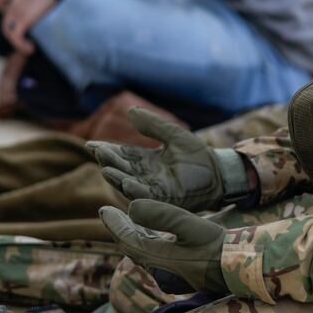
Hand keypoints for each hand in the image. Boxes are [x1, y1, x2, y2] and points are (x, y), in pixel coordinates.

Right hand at [87, 107, 249, 210]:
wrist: (220, 173)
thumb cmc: (198, 156)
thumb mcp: (173, 135)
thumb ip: (153, 125)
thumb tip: (130, 111)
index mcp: (146, 161)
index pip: (121, 155)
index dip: (107, 150)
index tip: (91, 144)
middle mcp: (146, 176)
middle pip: (122, 169)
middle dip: (109, 162)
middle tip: (98, 153)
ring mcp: (154, 190)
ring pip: (130, 185)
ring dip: (118, 178)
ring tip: (107, 170)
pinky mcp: (166, 200)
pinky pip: (147, 197)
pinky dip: (136, 191)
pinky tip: (127, 184)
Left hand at [99, 199, 228, 294]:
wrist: (242, 267)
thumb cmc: (219, 246)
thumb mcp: (191, 225)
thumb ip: (161, 215)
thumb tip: (131, 206)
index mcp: (158, 259)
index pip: (127, 240)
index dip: (113, 224)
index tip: (103, 209)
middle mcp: (160, 270)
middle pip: (132, 248)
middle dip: (120, 229)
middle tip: (110, 213)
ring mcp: (170, 274)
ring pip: (143, 252)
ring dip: (134, 235)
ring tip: (128, 220)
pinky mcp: (180, 272)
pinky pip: (156, 256)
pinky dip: (148, 242)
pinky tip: (151, 234)